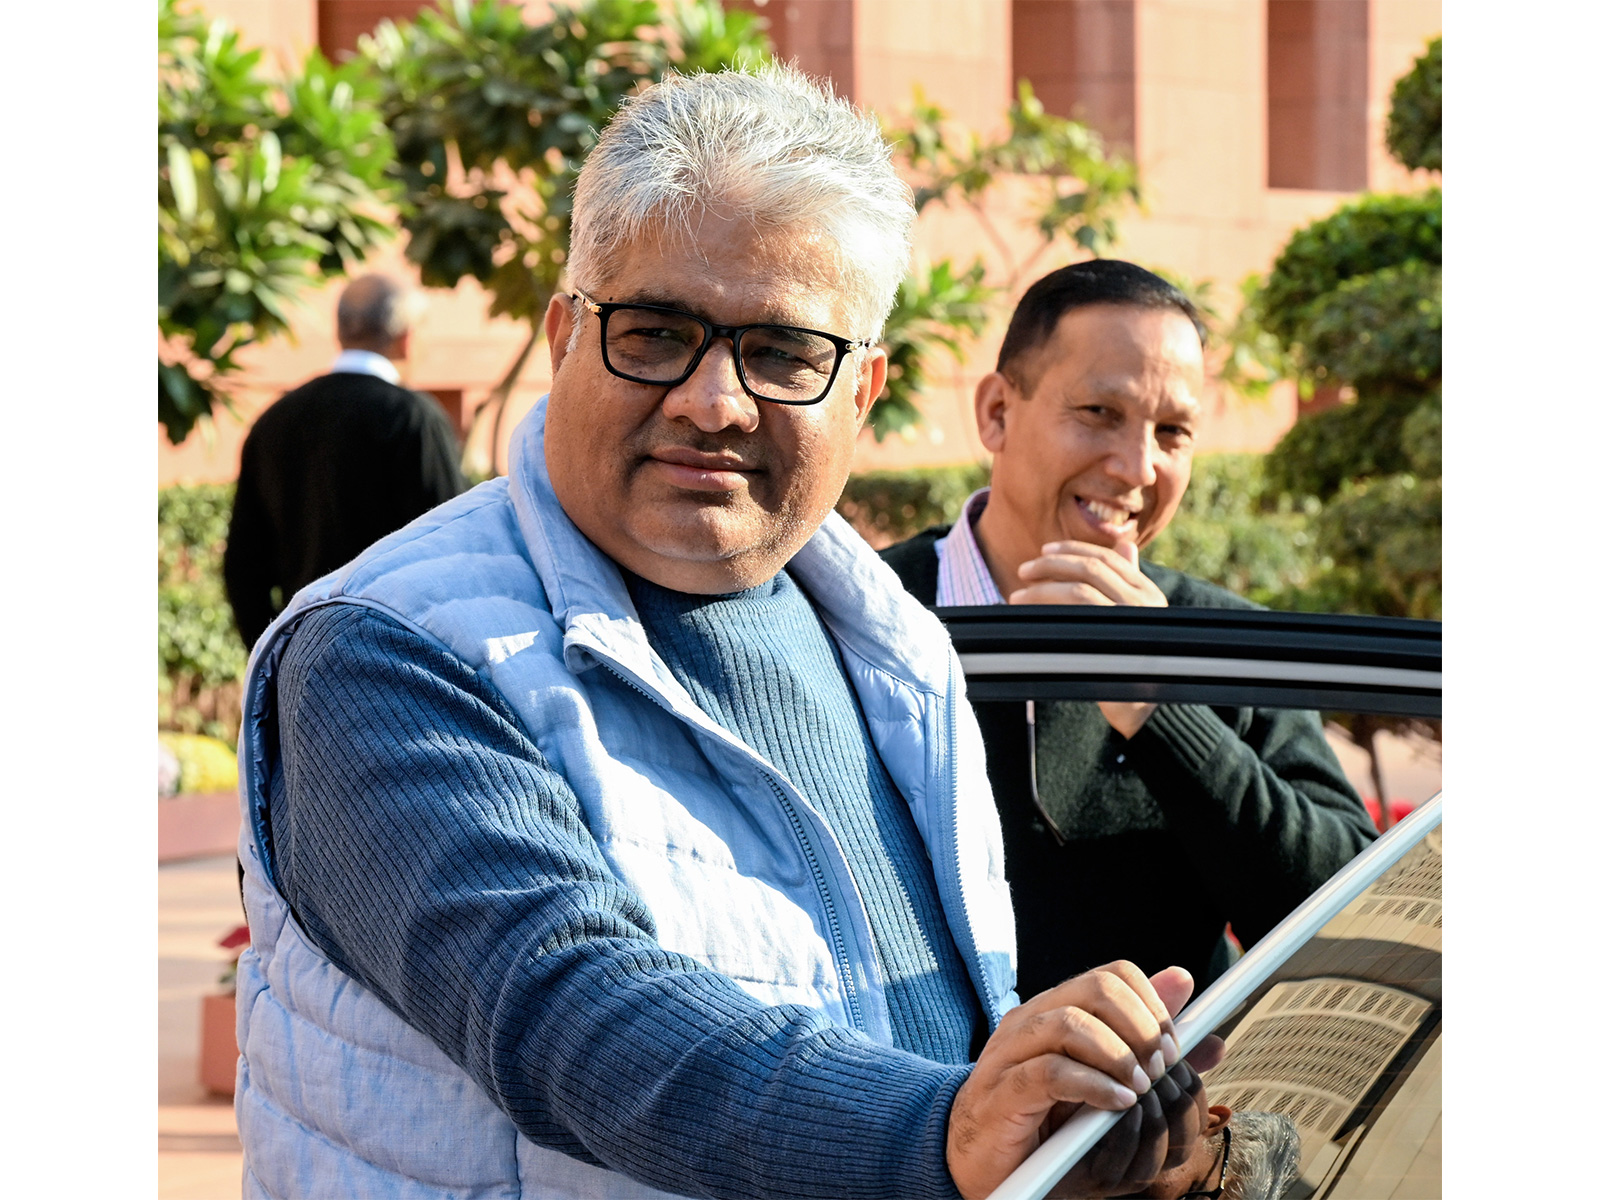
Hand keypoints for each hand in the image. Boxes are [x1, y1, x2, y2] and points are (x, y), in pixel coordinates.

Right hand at [946, 962, 1199, 1199]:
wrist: (978, 1163)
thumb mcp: (1103, 1083)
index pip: (1113, 975)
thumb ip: (1148, 1052)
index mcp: (1055, 1009)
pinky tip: (1116, 1105)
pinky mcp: (1002, 1092)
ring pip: (1071, 1023)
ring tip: (1139, 1088)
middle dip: (1141, 1027)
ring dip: (1119, 1056)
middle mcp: (1031, 1020)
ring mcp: (1011, 1052)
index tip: (1173, 1047)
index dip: (1154, 1005)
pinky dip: (1094, 1087)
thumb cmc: (1043, 1123)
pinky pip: (1051, 1073)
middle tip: (1160, 1067)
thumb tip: (1206, 1033)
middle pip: (1097, 989)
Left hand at [1010, 541, 1163, 738]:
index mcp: (1149, 592)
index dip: (1074, 550)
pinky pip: (1074, 617)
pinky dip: (1047, 610)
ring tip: (1017, 596)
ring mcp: (1128, 623)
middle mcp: (1142, 604)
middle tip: (1024, 570)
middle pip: (1091, 568)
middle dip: (1052, 565)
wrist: (1145, 707)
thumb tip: (1125, 544)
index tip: (1045, 550)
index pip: (1108, 557)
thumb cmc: (1134, 661)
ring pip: (1079, 590)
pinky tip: (1028, 615)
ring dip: (1042, 589)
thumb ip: (1129, 580)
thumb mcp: (1139, 615)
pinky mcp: (1109, 642)